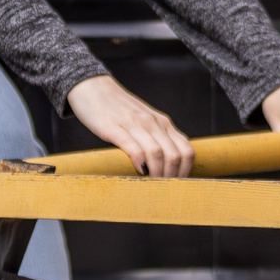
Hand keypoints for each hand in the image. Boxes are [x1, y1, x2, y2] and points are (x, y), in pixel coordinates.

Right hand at [64, 75, 192, 176]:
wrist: (93, 88)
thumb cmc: (119, 110)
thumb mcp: (145, 122)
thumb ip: (157, 138)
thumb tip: (167, 167)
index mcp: (163, 123)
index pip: (186, 151)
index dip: (185, 172)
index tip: (177, 186)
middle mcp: (153, 123)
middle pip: (174, 156)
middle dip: (171, 178)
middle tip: (163, 191)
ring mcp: (134, 124)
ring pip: (157, 153)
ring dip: (157, 175)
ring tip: (151, 187)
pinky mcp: (114, 127)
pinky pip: (132, 146)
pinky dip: (139, 161)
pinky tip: (138, 171)